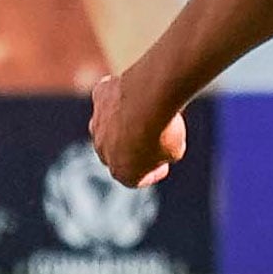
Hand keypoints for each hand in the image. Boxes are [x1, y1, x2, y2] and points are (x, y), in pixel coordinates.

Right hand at [90, 70, 185, 189]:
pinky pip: (111, 101)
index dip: (153, 171)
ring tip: (150, 116)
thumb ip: (163, 152)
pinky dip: (124, 100)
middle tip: (155, 140)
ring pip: (110, 127)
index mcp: (122, 172)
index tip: (165, 163)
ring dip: (126, 125)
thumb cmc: (163, 129)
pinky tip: (142, 95)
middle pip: (118, 154)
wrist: (147, 97)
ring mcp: (97, 124)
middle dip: (135, 149)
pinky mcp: (98, 98)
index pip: (137, 178)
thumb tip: (158, 144)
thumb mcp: (174, 150)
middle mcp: (103, 151)